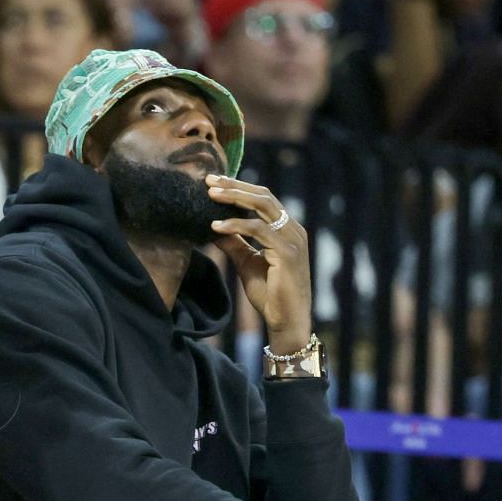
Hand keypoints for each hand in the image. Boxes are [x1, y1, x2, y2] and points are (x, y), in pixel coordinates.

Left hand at [206, 176, 313, 355]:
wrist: (287, 321)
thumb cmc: (271, 294)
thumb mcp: (247, 264)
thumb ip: (234, 244)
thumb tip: (212, 227)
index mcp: (286, 229)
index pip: (263, 198)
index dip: (239, 188)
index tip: (214, 183)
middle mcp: (293, 229)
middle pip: (263, 195)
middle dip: (235, 186)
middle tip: (209, 180)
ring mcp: (292, 239)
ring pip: (263, 206)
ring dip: (234, 199)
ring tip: (209, 195)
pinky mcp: (287, 252)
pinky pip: (259, 230)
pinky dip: (236, 225)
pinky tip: (216, 226)